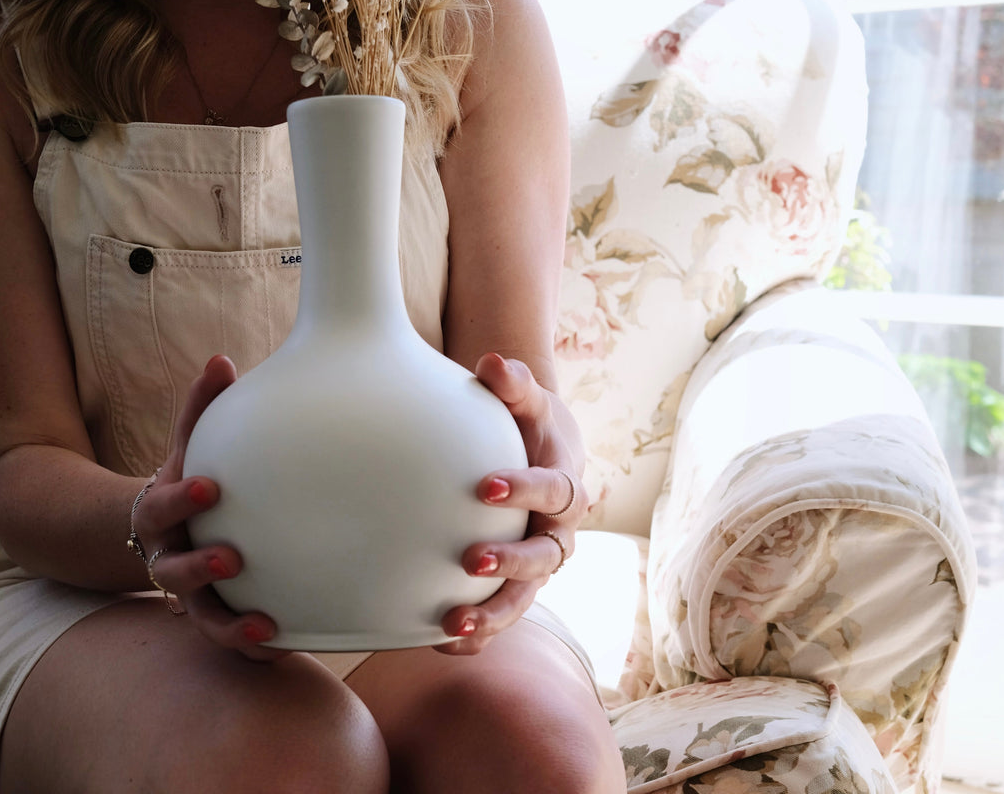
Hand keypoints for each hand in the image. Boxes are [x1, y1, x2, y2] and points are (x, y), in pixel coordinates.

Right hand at [131, 355, 286, 661]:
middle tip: (232, 560)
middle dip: (199, 569)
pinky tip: (284, 645)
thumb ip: (201, 407)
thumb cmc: (190, 480)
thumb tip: (222, 359)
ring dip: (229, 626)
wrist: (161, 532)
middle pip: (172, 572)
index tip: (210, 487)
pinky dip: (253, 648)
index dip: (181, 500)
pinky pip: (230, 639)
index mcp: (159, 516)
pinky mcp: (214, 617)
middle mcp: (168, 559)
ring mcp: (189, 595)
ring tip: (264, 626)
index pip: (161, 508)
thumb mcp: (189, 445)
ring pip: (202, 619)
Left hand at [435, 352, 587, 655]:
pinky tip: (438, 641)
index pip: (556, 491)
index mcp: (565, 483)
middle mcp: (557, 531)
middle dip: (512, 563)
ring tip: (453, 623)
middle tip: (472, 560)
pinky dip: (477, 636)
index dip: (527, 490)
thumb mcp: (525, 398)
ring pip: (525, 598)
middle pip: (547, 556)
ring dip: (493, 614)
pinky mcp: (512, 584)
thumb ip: (512, 382)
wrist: (537, 448)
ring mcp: (536, 563)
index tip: (486, 486)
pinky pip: (499, 616)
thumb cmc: (526, 420)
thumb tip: (493, 362)